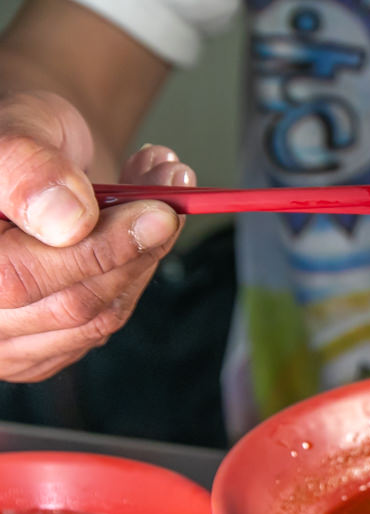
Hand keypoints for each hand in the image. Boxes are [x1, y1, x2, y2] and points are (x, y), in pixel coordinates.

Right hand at [0, 91, 191, 380]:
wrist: (28, 166)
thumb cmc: (16, 145)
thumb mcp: (16, 128)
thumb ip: (29, 170)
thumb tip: (68, 222)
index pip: (20, 277)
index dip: (101, 248)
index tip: (161, 212)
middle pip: (71, 306)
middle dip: (136, 250)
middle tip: (172, 198)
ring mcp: (5, 337)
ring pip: (98, 320)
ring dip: (145, 258)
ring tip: (162, 196)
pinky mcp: (41, 347)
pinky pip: (102, 324)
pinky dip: (136, 275)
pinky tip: (142, 228)